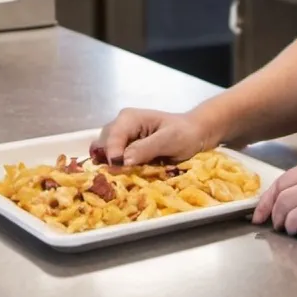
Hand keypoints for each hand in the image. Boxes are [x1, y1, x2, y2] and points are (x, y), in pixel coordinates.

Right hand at [92, 107, 213, 166]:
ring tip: (125, 177)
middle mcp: (119, 126)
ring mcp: (120, 139)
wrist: (194, 134)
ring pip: (102, 156)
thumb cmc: (184, 134)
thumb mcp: (169, 139)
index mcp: (129, 118)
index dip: (113, 156)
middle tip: (122, 177)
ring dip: (111, 168)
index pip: (111, 139)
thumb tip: (122, 161)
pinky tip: (127, 176)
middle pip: (102, 147)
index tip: (121, 171)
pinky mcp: (123, 151)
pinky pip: (110, 163)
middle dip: (109, 163)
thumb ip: (146, 148)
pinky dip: (115, 171)